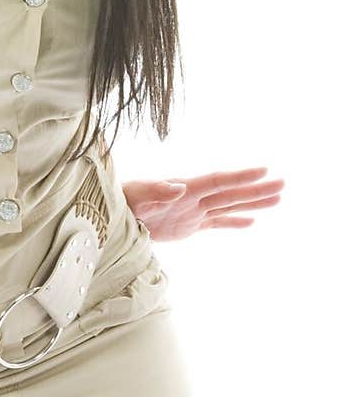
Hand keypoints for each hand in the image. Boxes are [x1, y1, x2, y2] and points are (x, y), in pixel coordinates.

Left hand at [122, 166, 284, 242]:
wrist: (112, 214)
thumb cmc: (122, 201)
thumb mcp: (137, 196)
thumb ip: (157, 191)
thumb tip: (180, 187)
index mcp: (184, 189)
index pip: (218, 181)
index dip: (240, 176)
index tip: (264, 171)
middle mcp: (194, 197)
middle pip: (231, 192)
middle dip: (256, 189)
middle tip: (283, 184)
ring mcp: (193, 211)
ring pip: (229, 206)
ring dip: (252, 203)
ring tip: (277, 199)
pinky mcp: (188, 225)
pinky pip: (216, 223)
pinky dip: (233, 222)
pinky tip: (251, 222)